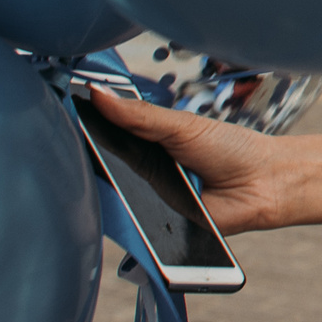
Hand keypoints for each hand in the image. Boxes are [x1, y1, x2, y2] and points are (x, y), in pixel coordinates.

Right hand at [88, 85, 286, 233]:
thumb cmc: (230, 149)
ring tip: (99, 179)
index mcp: (144, 145)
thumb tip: (96, 92)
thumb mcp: (181, 126)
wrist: (264, 185)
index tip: (57, 120)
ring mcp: (147, 203)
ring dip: (106, 193)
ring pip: (113, 202)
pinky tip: (123, 209)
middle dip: (89, 164)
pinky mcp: (157, 229)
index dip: (83, 133)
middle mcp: (141, 175)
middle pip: (102, 172)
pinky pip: (133, 228)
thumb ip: (139, 115)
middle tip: (71, 151)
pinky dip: (127, 220)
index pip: (104, 140)